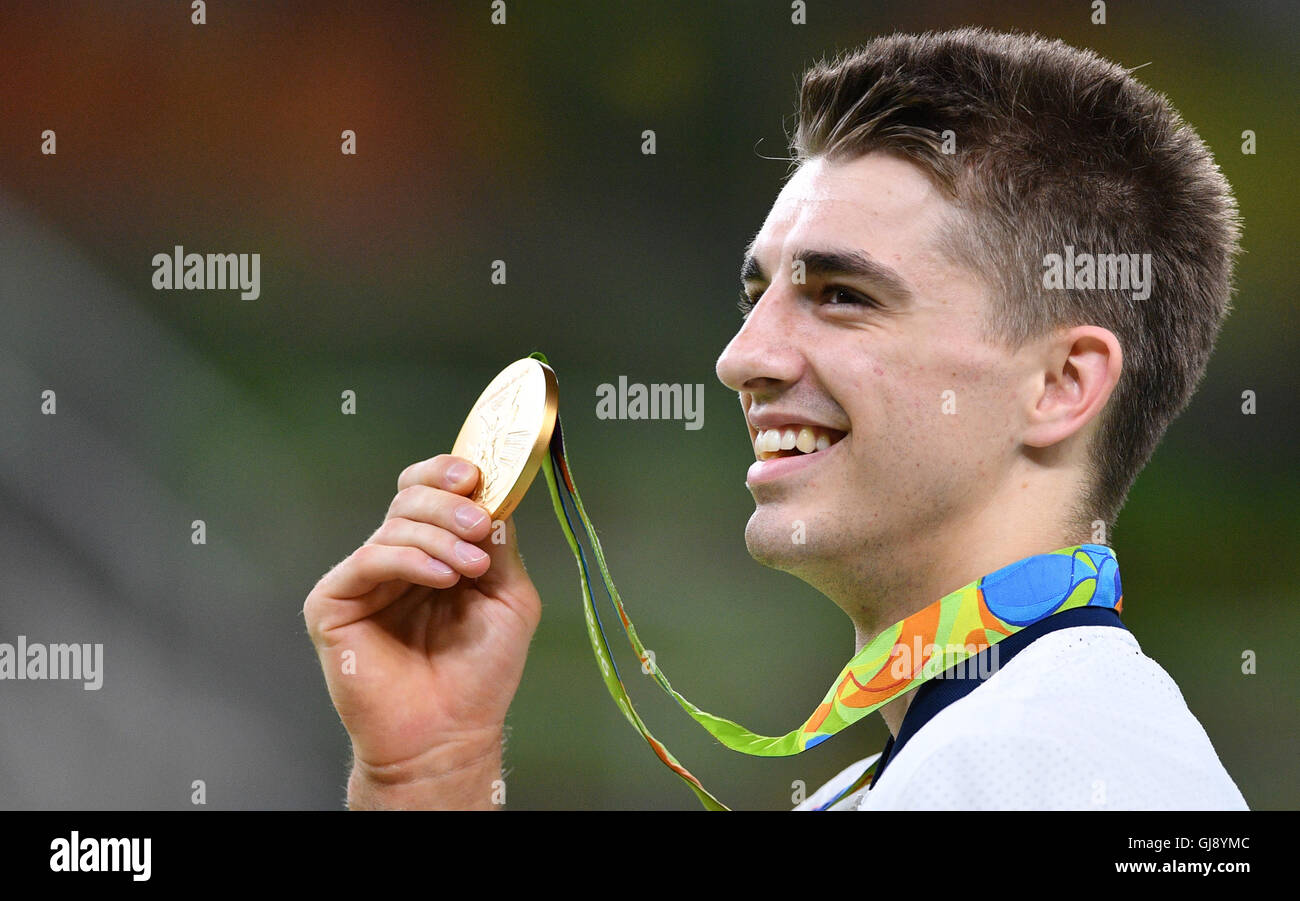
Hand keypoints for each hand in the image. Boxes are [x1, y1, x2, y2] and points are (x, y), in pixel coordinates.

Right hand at [304, 454, 541, 807]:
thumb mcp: (508, 597)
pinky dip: (410, 560)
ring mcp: (362, 579)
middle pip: (410, 498)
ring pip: (395, 525)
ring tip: (472, 568)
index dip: (448, 473)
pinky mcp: (332, 602)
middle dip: (449, 504)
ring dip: (440, 537)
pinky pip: (369, 559)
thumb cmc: (478, 674)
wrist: (449, 733)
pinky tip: (442, 578)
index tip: (477, 475)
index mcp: (432, 552)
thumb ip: (500, 546)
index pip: (429, 491)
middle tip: (480, 525)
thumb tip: (493, 498)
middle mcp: (394, 559)